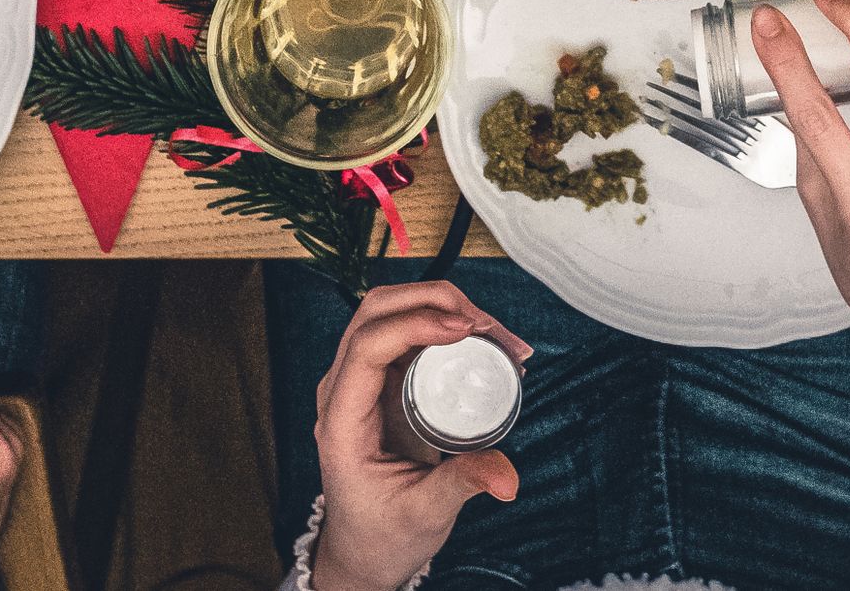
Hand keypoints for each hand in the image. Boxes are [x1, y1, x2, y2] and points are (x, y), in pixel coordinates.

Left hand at [304, 281, 531, 590]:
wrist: (366, 547)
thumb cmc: (383, 534)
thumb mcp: (424, 513)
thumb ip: (463, 485)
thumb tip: (507, 476)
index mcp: (343, 422)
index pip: (366, 347)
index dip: (415, 325)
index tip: (466, 330)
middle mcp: (344, 391)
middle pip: (377, 311)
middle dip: (437, 302)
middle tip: (492, 329)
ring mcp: (361, 381)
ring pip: (394, 311)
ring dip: (446, 307)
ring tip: (500, 337)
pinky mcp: (382, 380)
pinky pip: (410, 332)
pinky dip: (447, 324)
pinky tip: (486, 341)